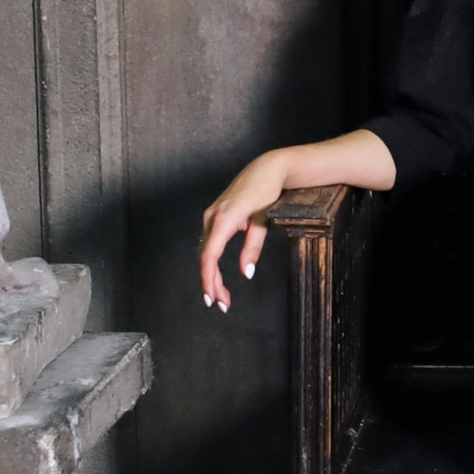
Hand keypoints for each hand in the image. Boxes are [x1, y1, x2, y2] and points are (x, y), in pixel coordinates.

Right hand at [198, 149, 292, 310]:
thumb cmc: (267, 191)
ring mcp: (212, 215)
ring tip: (222, 296)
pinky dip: (212, 261)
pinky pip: (209, 243)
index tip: (211, 298)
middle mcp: (212, 217)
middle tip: (221, 304)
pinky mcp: (216, 216)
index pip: (209, 256)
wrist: (268, 168)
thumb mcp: (263, 220)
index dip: (208, 279)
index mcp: (223, 219)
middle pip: (205, 257)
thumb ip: (253, 247)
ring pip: (206, 251)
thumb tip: (246, 273)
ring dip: (211, 275)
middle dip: (211, 283)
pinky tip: (219, 276)